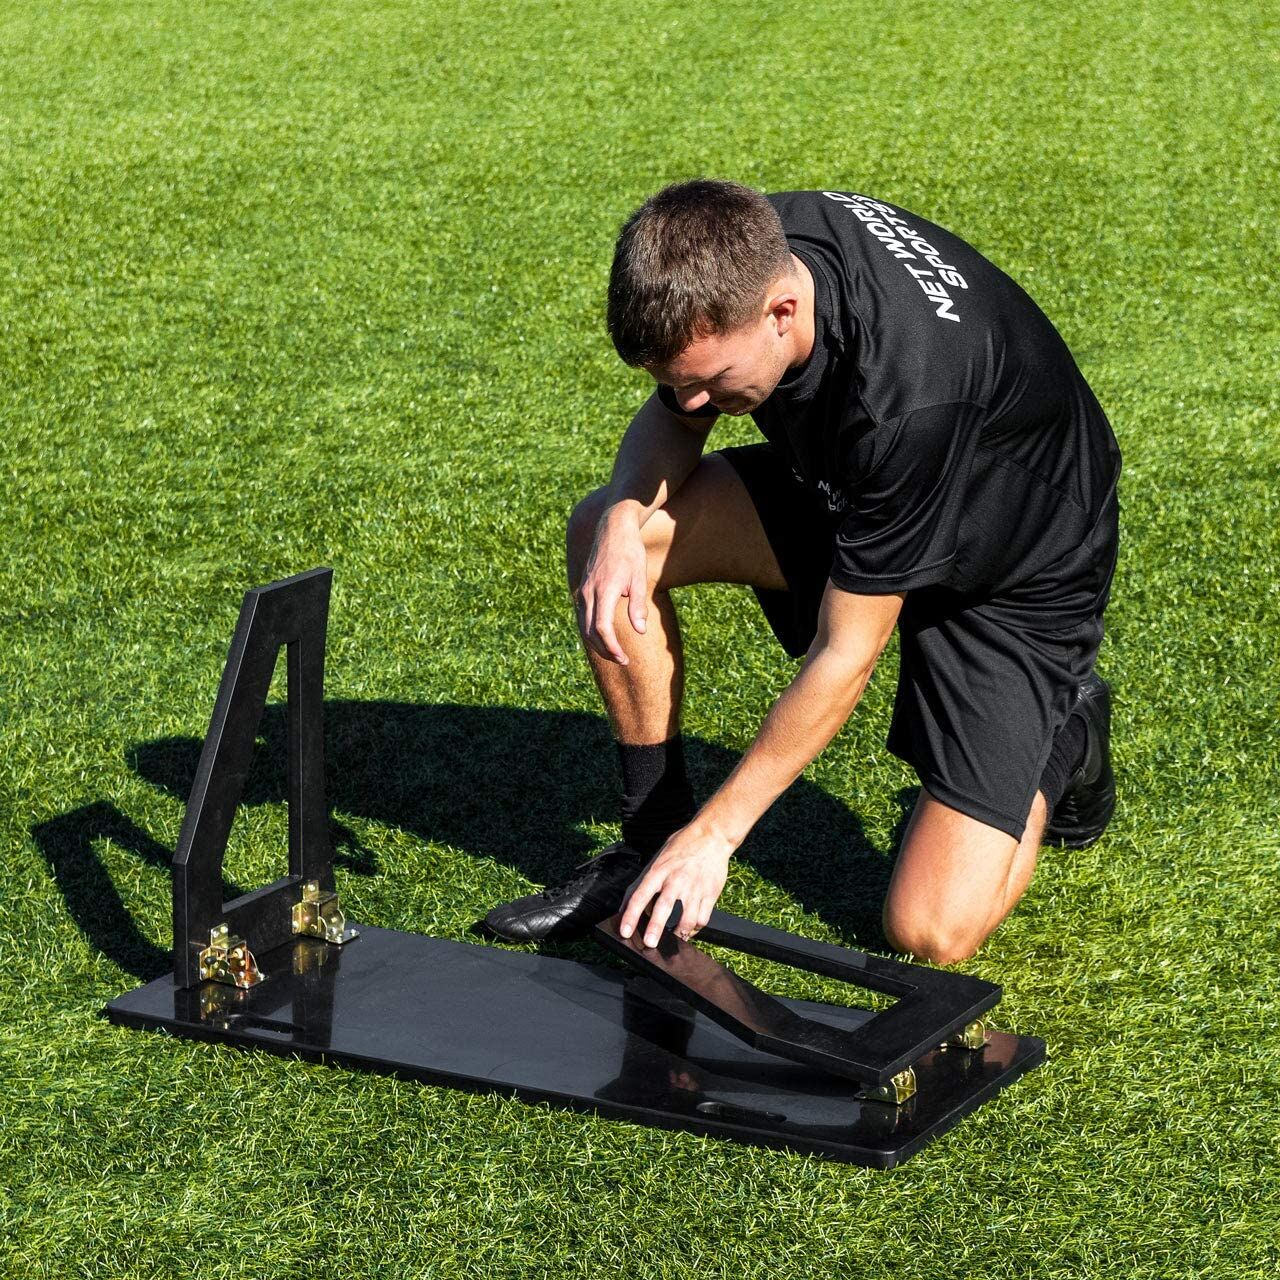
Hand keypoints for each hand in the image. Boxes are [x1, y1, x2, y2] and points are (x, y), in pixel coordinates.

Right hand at [575, 507, 649, 664]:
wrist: (612, 529)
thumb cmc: (630, 552)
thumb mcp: (640, 578)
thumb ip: (638, 606)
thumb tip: (640, 631)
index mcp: (604, 590)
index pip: (602, 628)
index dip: (612, 647)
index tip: (624, 658)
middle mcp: (588, 592)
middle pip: (590, 632)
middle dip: (605, 650)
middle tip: (623, 660)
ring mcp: (583, 591)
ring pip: (584, 626)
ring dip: (597, 643)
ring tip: (615, 653)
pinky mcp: (582, 589)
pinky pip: (583, 616)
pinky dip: (591, 631)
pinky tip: (604, 637)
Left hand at [619, 821, 733, 946]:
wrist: (712, 835)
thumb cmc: (682, 846)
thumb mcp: (659, 859)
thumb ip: (643, 882)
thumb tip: (625, 905)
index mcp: (659, 870)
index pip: (640, 895)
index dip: (630, 915)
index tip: (625, 931)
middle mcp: (676, 879)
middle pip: (664, 907)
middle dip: (655, 928)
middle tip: (649, 944)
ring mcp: (695, 888)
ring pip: (687, 919)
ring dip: (679, 934)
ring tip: (673, 939)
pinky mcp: (711, 893)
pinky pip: (702, 919)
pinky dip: (694, 929)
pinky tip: (689, 930)